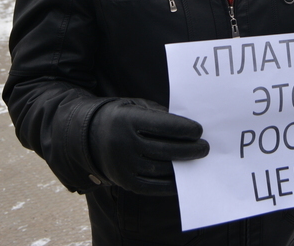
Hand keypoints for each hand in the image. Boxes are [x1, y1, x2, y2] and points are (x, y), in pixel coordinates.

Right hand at [88, 98, 208, 195]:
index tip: (199, 130)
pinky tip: (183, 177)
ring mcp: (124, 165)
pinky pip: (153, 186)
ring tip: (196, 161)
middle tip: (204, 148)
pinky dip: (171, 183)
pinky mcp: (125, 182)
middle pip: (164, 149)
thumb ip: (159, 115)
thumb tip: (187, 127)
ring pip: (161, 168)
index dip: (183, 128)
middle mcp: (124, 144)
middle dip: (189, 149)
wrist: (89, 137)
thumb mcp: (136, 107)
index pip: (162, 125)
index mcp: (127, 120)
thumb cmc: (122, 118)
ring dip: (183, 166)